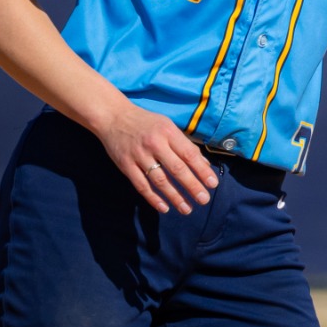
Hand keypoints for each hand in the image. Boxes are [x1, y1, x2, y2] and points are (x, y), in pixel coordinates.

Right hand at [94, 103, 217, 213]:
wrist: (113, 117)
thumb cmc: (146, 122)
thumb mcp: (168, 126)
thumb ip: (185, 145)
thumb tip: (205, 164)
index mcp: (168, 133)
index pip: (189, 154)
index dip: (202, 171)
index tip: (213, 184)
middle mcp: (155, 144)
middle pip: (177, 169)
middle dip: (192, 186)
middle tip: (204, 200)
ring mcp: (139, 156)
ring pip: (160, 180)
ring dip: (175, 197)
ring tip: (187, 209)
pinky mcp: (125, 165)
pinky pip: (141, 185)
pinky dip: (153, 198)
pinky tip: (164, 207)